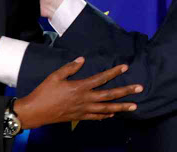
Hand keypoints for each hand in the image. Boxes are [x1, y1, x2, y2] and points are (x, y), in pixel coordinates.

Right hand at [15, 57, 142, 128]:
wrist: (36, 112)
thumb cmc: (44, 92)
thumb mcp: (55, 76)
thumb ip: (70, 67)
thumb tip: (82, 59)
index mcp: (80, 87)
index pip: (101, 78)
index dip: (114, 72)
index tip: (125, 67)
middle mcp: (85, 99)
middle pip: (109, 95)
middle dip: (126, 92)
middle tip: (140, 88)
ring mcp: (84, 110)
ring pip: (107, 109)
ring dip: (121, 107)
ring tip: (134, 106)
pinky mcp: (80, 117)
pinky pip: (97, 117)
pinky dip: (106, 115)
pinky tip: (113, 114)